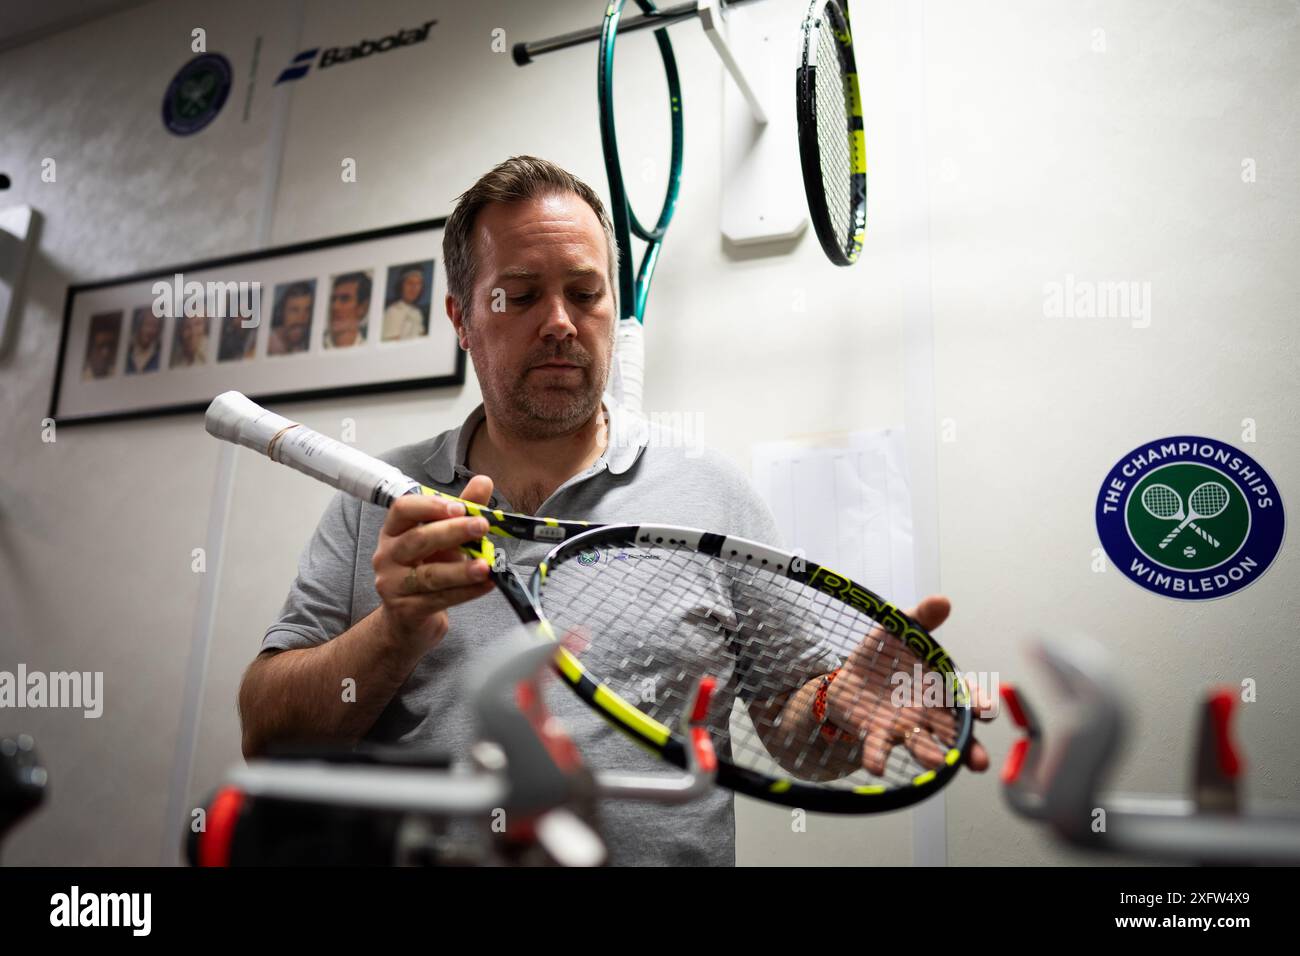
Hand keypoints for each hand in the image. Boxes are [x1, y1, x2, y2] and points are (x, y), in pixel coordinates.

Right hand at [371, 475, 496, 650]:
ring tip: (487, 565)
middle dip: (452, 531)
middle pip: (417, 540)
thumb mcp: (443, 538)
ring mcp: (393, 585)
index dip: (431, 506)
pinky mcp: (406, 610)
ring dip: (461, 570)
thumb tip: (483, 481)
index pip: (403, 510)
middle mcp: (388, 556)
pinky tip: (486, 584)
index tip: (460, 506)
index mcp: (394, 531)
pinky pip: (439, 599)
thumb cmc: (427, 569)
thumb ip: (462, 511)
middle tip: (482, 526)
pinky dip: (466, 592)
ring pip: (430, 575)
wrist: (408, 619)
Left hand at [826, 595, 995, 775]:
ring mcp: (904, 727)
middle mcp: (929, 713)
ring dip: (929, 755)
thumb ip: (921, 618)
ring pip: (922, 745)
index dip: (978, 704)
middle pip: (954, 733)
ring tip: (936, 763)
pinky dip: (878, 757)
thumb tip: (942, 600)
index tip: (986, 710)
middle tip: (980, 762)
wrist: (849, 676)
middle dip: (968, 748)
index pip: (966, 697)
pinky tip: (877, 766)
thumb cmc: (885, 654)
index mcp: (940, 687)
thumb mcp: (901, 630)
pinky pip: (878, 748)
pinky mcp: (876, 734)